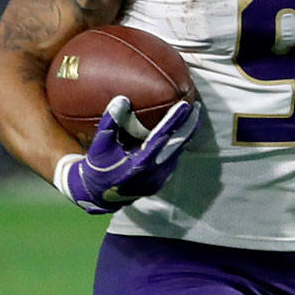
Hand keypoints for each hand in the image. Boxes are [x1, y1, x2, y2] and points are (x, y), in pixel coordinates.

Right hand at [54, 94, 199, 214]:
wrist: (97, 195)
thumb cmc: (97, 167)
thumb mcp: (99, 145)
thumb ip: (110, 122)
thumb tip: (122, 99)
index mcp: (139, 164)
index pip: (161, 138)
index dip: (174, 122)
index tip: (184, 105)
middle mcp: (153, 173)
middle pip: (177, 146)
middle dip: (189, 126)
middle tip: (197, 107)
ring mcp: (158, 180)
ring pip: (176, 154)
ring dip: (184, 135)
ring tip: (191, 117)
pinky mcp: (159, 183)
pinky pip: (172, 160)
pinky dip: (176, 145)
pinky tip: (179, 134)